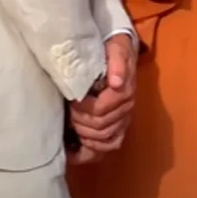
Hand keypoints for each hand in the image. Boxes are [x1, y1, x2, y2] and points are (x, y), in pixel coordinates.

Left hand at [67, 34, 136, 163]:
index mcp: (124, 92)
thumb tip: (116, 82)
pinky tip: (77, 148)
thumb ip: (117, 62)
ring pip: (104, 139)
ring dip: (85, 134)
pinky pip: (110, 145)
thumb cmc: (113, 48)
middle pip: (101, 127)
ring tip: (72, 122)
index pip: (101, 111)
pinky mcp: (119, 125)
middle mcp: (126, 108)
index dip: (83, 109)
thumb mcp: (116, 48)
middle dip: (81, 121)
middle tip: (69, 109)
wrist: (119, 50)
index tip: (71, 99)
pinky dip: (93, 149)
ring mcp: (123, 118)